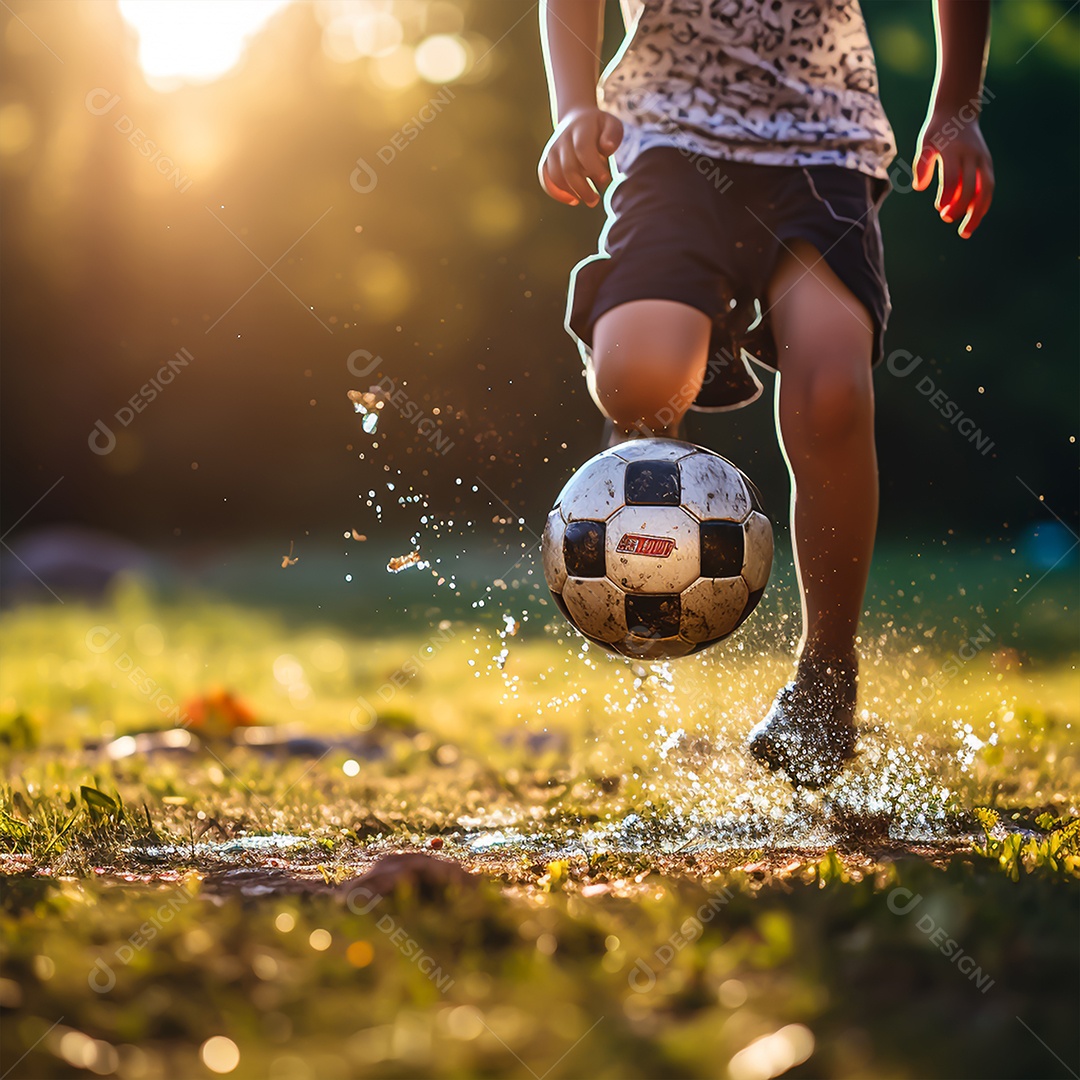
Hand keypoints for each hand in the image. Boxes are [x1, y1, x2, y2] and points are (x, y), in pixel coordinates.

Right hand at [538, 106, 622, 207]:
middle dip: (583, 188)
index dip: (593, 167)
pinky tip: (573, 200)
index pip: (583, 149)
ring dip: (572, 192)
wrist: (575, 118)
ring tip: (589, 200)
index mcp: (580, 128)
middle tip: (596, 200)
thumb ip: (612, 134)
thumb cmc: (598, 127)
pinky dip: (557, 193)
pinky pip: (546, 179)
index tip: (604, 180)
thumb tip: (607, 147)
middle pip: (568, 168)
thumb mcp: (611, 124)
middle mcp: (563, 139)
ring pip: (556, 176)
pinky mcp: (546, 161)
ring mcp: (552, 150)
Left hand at [913, 110, 993, 237]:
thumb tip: (919, 186)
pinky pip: (988, 188)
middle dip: (960, 207)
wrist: (959, 113)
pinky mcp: (988, 165)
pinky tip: (973, 220)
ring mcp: (983, 160)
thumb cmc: (937, 131)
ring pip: (986, 190)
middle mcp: (972, 156)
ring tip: (966, 232)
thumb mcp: (925, 142)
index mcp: (954, 151)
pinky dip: (982, 205)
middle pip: (971, 187)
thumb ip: (921, 163)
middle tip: (946, 219)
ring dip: (977, 213)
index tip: (939, 207)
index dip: (947, 195)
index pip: (953, 178)